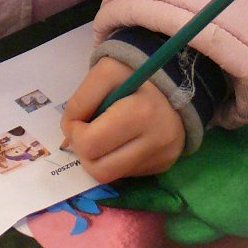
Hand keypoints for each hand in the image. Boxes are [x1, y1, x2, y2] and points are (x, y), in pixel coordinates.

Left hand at [60, 58, 184, 183]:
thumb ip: (81, 99)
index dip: (74, 132)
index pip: (91, 144)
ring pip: (112, 176)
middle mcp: (156, 143)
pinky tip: (121, 139)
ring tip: (102, 135)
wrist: (177, 81)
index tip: (78, 118)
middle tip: (85, 131)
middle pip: (100, 170)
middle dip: (83, 151)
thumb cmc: (136, 73)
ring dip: (98, 158)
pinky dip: (116, 159)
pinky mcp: (163, 166)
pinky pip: (127, 173)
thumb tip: (69, 130)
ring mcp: (162, 158)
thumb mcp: (105, 71)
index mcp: (141, 114)